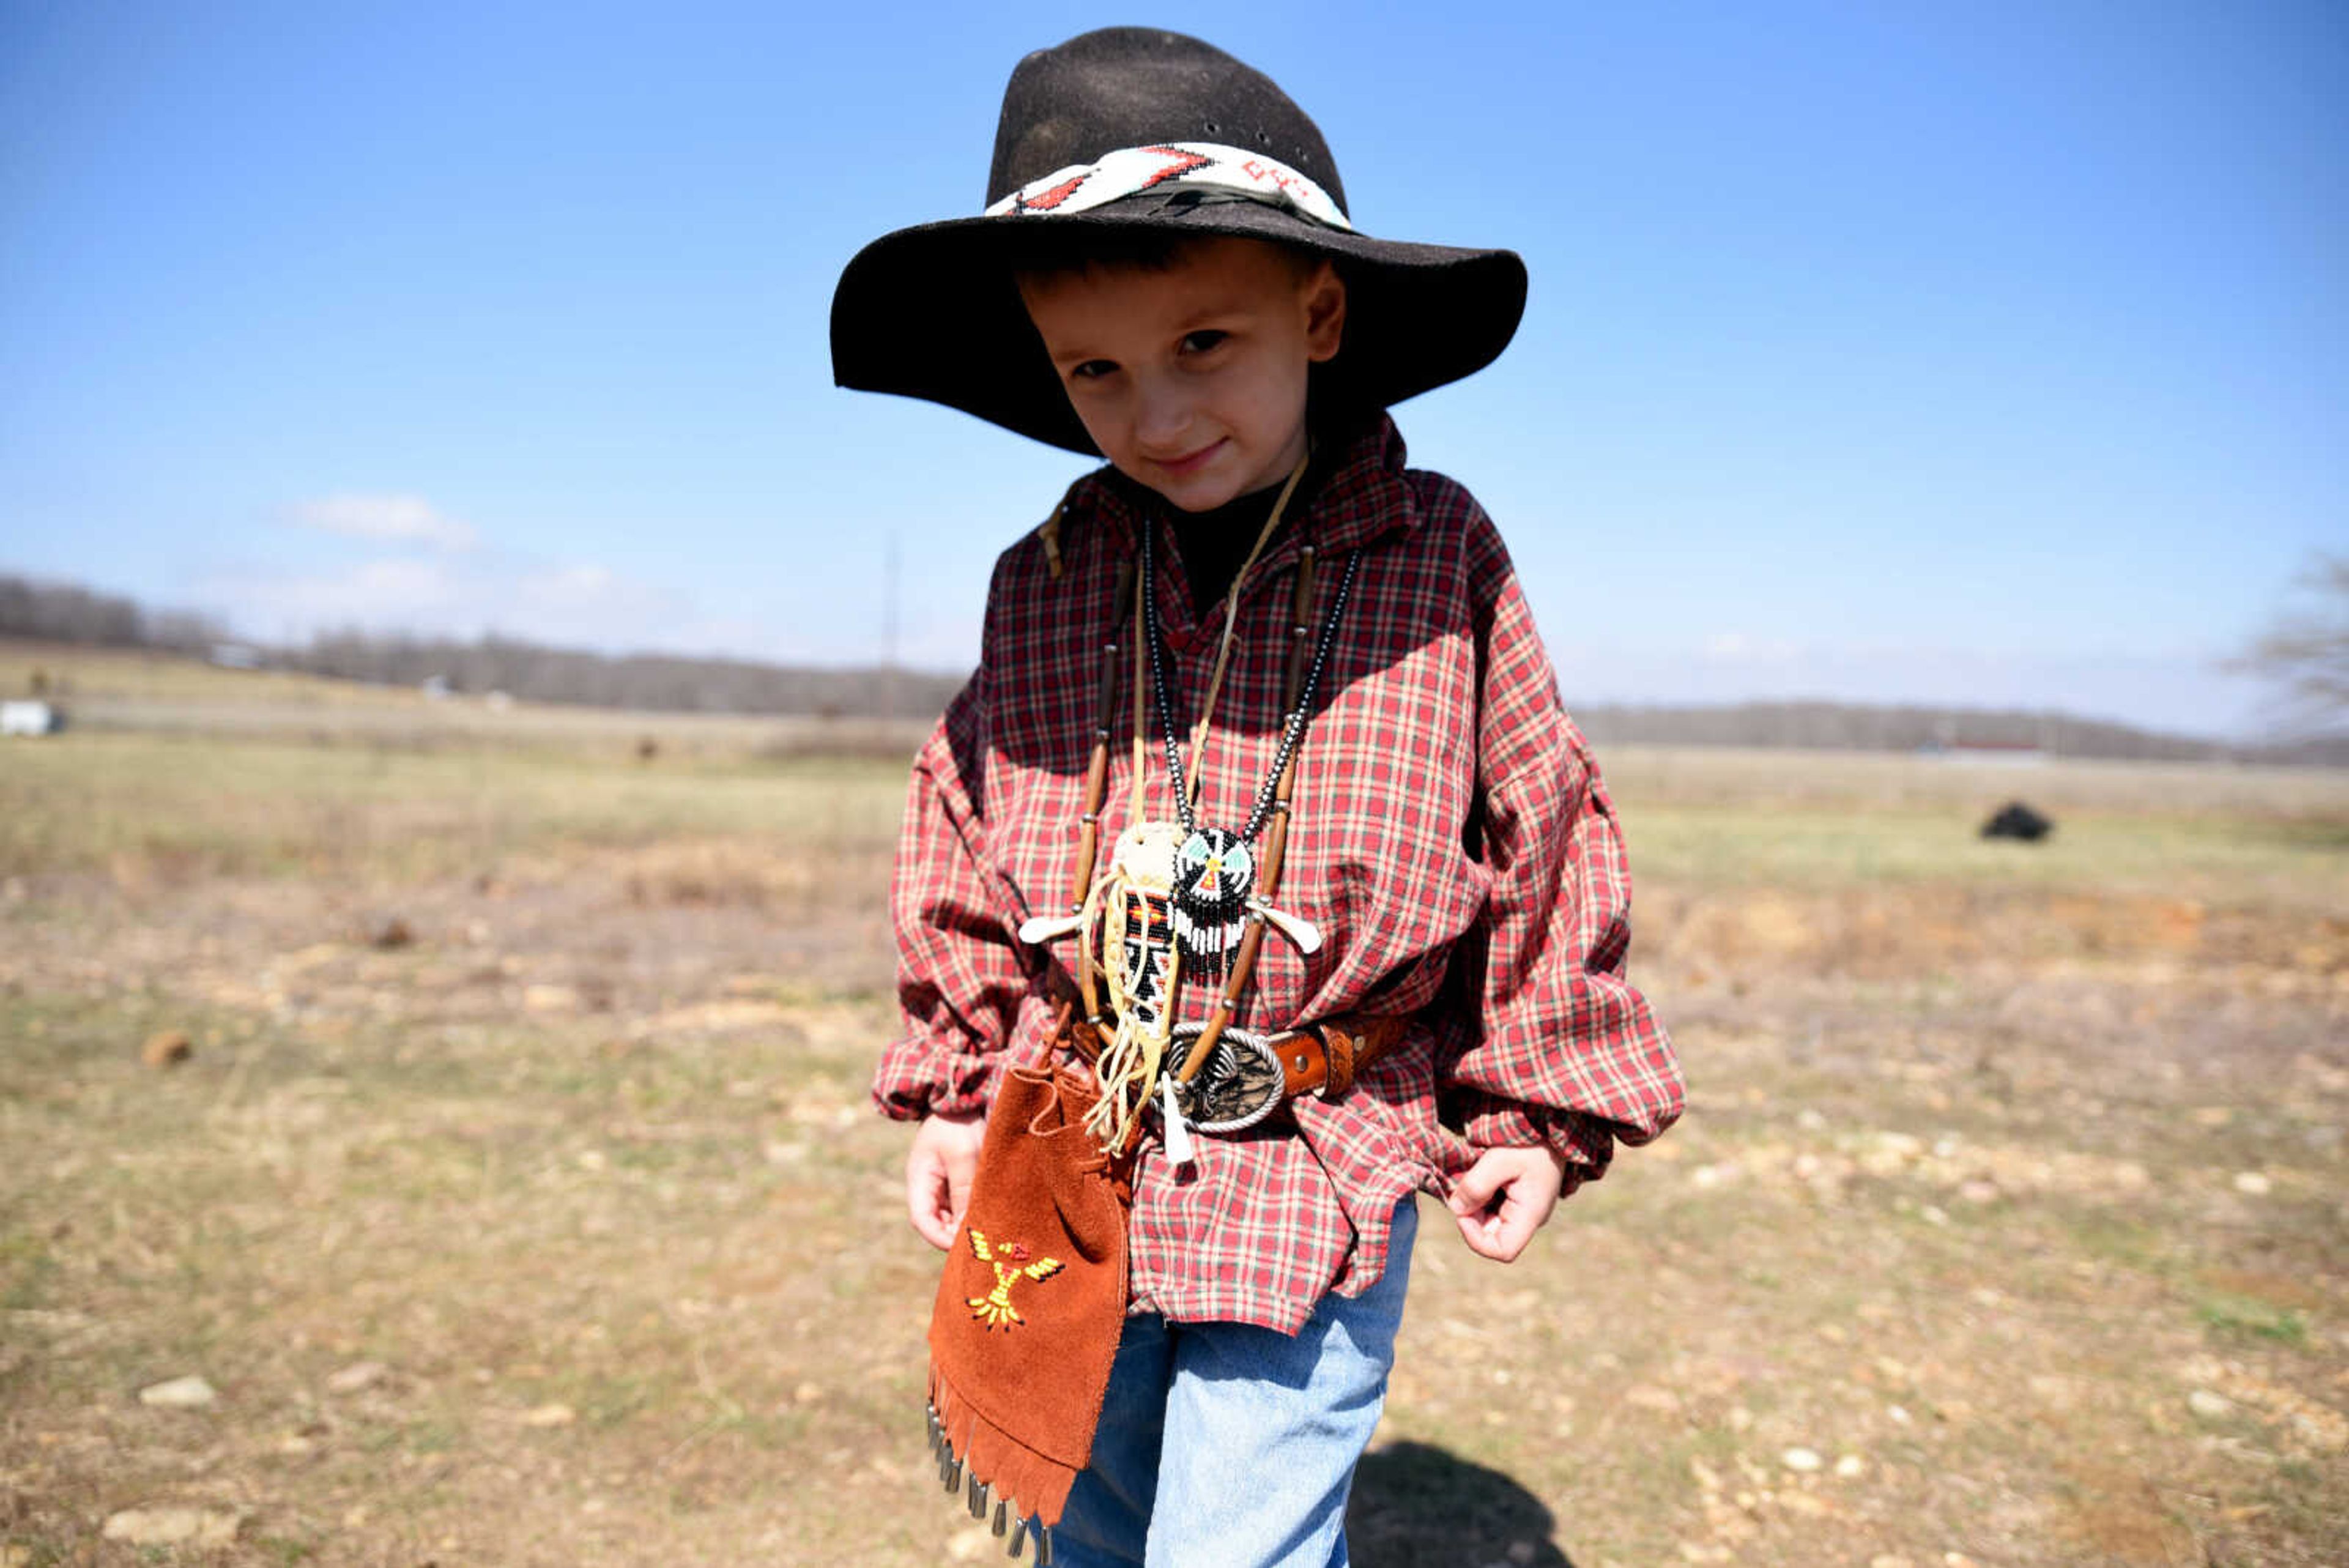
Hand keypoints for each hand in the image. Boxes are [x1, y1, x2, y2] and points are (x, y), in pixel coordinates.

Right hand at [905, 1110, 986, 1249]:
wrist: (964, 1095)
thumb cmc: (959, 1121)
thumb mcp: (963, 1153)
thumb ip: (964, 1189)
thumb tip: (969, 1226)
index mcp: (920, 1179)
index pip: (922, 1220)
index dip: (939, 1238)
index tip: (963, 1247)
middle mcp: (930, 1187)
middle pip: (939, 1223)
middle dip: (958, 1236)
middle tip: (985, 1245)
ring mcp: (945, 1184)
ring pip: (954, 1216)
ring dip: (969, 1224)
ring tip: (993, 1231)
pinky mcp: (962, 1179)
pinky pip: (967, 1203)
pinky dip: (977, 1211)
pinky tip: (996, 1215)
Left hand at [1447, 1144, 1567, 1262]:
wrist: (1549, 1125)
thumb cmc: (1531, 1141)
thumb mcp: (1500, 1159)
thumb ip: (1476, 1185)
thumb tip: (1455, 1209)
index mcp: (1531, 1214)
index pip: (1503, 1250)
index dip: (1476, 1239)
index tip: (1463, 1212)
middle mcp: (1528, 1218)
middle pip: (1492, 1236)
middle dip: (1471, 1216)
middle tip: (1465, 1187)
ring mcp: (1522, 1209)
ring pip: (1489, 1221)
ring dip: (1474, 1204)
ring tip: (1475, 1175)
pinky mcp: (1516, 1199)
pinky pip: (1492, 1207)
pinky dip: (1479, 1195)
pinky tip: (1481, 1174)